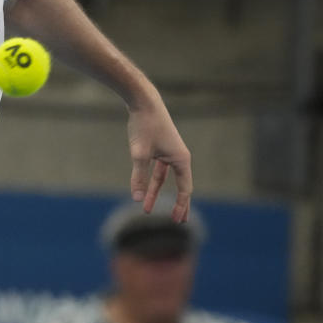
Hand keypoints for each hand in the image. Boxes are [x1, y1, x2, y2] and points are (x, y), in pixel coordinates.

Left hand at [126, 98, 191, 221]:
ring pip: (163, 178)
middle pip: (179, 185)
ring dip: (155, 192)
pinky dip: (150, 179)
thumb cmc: (144, 126)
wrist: (143, 102)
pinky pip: (157, 169)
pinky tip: (143, 188)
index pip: (185, 188)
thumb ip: (139, 177)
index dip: (181, 205)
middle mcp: (178, 156)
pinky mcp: (159, 146)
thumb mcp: (139, 154)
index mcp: (181, 159)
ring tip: (147, 208)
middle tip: (177, 221)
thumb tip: (137, 199)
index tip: (178, 221)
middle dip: (176, 203)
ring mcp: (169, 151)